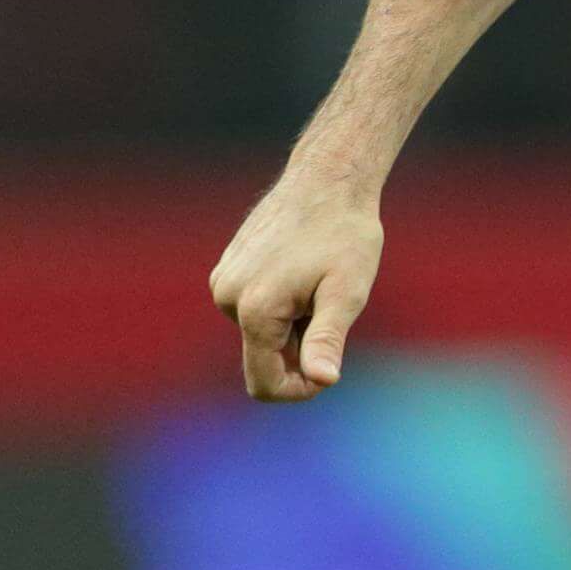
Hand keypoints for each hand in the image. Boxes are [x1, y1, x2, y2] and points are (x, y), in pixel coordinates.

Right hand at [208, 161, 383, 400]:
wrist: (328, 180)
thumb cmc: (345, 234)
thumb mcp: (347, 291)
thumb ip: (328, 338)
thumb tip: (323, 381)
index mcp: (255, 310)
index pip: (264, 383)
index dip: (299, 389)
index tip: (330, 370)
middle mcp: (228, 298)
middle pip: (262, 358)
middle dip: (298, 349)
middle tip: (330, 308)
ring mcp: (223, 282)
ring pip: (259, 332)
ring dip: (291, 325)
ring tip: (317, 283)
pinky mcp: (226, 270)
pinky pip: (253, 308)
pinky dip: (280, 305)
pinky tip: (303, 272)